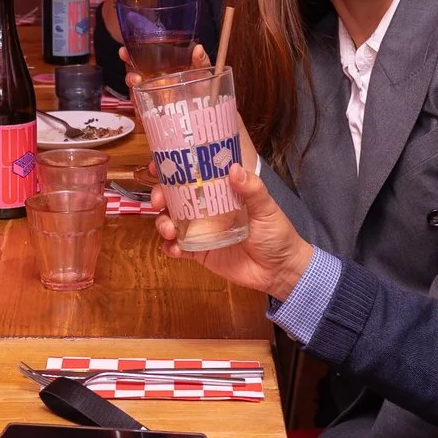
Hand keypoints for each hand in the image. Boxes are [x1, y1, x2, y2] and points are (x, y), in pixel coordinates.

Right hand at [155, 161, 313, 297]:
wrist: (280, 271)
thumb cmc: (277, 234)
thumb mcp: (267, 209)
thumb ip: (252, 190)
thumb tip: (233, 168)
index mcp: (221, 193)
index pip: (193, 175)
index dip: (171, 169)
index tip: (157, 166)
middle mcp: (206, 209)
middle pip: (174, 197)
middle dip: (159, 196)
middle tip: (159, 201)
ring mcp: (201, 231)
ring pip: (171, 221)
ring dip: (163, 223)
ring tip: (169, 230)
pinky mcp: (199, 253)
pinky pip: (178, 248)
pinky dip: (170, 247)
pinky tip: (173, 248)